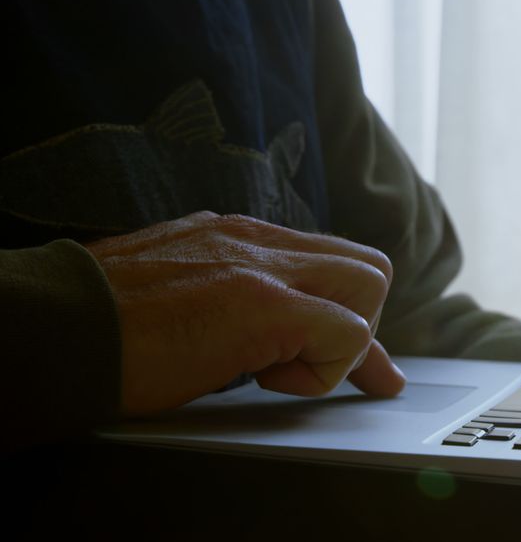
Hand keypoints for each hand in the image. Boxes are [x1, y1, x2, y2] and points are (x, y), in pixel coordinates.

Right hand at [85, 211, 405, 415]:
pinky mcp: (265, 306)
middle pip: (369, 268)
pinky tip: (264, 380)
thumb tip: (271, 333)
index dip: (354, 312)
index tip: (359, 361)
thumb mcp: (183, 287)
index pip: (332, 259)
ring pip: (370, 288)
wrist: (57, 328)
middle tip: (309, 364)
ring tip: (276, 369)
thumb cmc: (106, 320)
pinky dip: (321, 371)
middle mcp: (260, 240)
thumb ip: (234, 291)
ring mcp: (266, 267)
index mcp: (241, 235)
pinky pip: (345, 333)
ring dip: (341, 344)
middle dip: (360, 326)